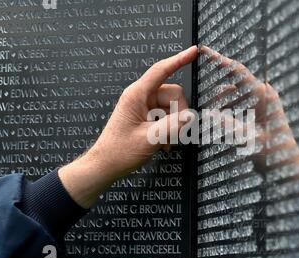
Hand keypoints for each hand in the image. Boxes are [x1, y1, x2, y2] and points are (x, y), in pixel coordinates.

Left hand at [58, 46, 197, 207]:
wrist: (105, 166)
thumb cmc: (119, 152)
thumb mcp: (150, 139)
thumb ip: (173, 126)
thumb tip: (191, 116)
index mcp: (137, 95)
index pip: (161, 70)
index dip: (179, 59)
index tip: (194, 51)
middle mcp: (141, 97)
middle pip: (173, 94)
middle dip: (179, 114)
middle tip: (176, 134)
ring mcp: (144, 107)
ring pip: (173, 108)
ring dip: (174, 126)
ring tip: (165, 143)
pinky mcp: (146, 117)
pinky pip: (167, 117)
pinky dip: (169, 130)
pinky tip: (163, 144)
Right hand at [200, 46, 298, 191]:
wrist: (290, 168)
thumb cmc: (275, 154)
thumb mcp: (249, 139)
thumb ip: (228, 125)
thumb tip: (208, 113)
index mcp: (263, 95)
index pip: (238, 70)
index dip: (219, 59)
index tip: (204, 51)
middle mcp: (263, 95)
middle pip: (232, 85)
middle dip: (217, 96)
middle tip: (208, 112)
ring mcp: (261, 104)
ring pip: (233, 98)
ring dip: (222, 107)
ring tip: (216, 125)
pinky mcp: (258, 114)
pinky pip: (237, 107)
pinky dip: (228, 114)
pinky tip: (222, 127)